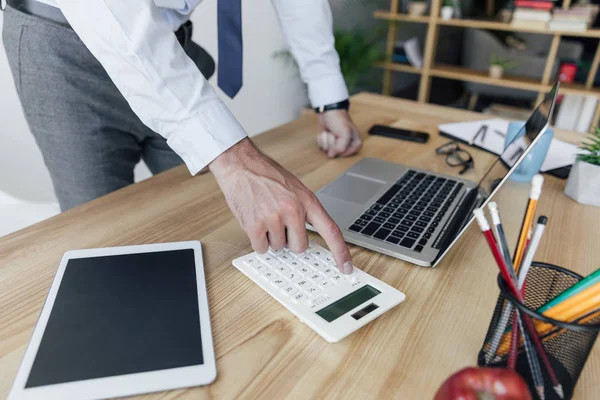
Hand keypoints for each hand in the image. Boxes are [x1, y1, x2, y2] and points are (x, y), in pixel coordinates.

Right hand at [209, 138, 353, 273]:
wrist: (241, 165)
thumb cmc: (267, 176)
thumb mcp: (295, 189)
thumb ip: (304, 212)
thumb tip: (306, 240)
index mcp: (307, 201)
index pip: (331, 231)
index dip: (341, 252)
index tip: (346, 267)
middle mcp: (293, 210)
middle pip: (299, 247)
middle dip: (290, 239)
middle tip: (280, 221)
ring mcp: (273, 218)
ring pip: (279, 247)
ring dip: (272, 237)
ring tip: (265, 215)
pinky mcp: (255, 225)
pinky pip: (262, 248)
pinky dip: (258, 240)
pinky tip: (256, 221)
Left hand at [317, 109, 361, 157]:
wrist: (328, 111)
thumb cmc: (339, 119)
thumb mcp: (345, 133)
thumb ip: (341, 147)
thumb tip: (332, 155)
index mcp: (356, 143)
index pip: (346, 154)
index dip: (341, 148)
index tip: (340, 139)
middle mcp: (347, 145)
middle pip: (335, 153)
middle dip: (332, 142)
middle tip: (335, 133)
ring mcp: (336, 144)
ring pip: (327, 150)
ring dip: (326, 139)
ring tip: (330, 131)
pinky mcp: (328, 142)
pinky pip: (322, 147)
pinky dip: (321, 139)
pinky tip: (325, 132)